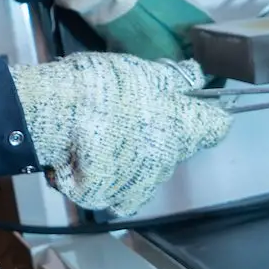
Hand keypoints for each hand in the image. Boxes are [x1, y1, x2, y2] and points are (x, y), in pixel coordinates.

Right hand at [9, 55, 230, 213]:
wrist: (53, 115)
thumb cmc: (101, 87)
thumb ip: (175, 78)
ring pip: (148, 175)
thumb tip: (198, 78)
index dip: (208, 114)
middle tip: (133, 116)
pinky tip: (92, 161)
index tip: (192, 105)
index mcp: (181, 127)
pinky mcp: (110, 197)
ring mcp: (138, 185)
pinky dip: (110, 179)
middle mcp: (167, 162)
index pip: (216, 126)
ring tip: (108, 140)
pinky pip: (118, 191)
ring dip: (136, 161)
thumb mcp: (143, 71)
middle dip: (163, 136)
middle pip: (178, 150)